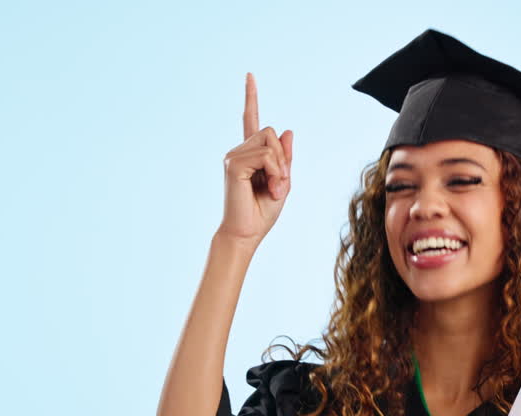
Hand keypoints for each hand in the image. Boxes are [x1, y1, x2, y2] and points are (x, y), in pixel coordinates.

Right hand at [215, 72, 293, 248]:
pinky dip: (275, 172)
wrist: (246, 233)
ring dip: (280, 168)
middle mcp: (238, 151)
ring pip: (270, 143)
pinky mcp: (233, 164)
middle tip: (279, 185)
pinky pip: (266, 155)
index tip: (250, 76)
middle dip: (283, 159)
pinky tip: (268, 187)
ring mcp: (233, 156)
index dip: (250, 97)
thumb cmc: (261, 213)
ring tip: (272, 189)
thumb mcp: (283, 182)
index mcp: (249, 155)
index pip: (250, 120)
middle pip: (270, 132)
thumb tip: (287, 129)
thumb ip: (284, 158)